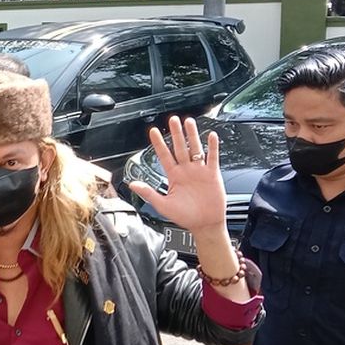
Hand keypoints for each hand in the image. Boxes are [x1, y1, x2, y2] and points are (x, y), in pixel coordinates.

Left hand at [128, 116, 226, 235]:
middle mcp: (186, 171)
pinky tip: (211, 136)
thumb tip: (132, 184)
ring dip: (192, 135)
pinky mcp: (212, 174)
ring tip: (189, 122)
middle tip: (173, 119)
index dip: (159, 143)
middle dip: (176, 134)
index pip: (164, 155)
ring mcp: (199, 171)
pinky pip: (212, 157)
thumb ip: (148, 192)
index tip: (153, 131)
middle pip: (180, 147)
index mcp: (173, 176)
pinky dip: (212, 147)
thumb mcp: (163, 205)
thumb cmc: (185, 217)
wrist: (205, 225)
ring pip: (195, 149)